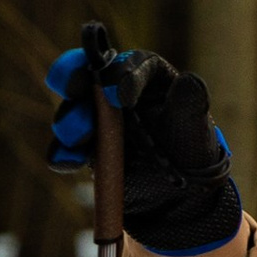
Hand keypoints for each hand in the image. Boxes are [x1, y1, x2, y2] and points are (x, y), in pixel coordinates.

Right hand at [43, 44, 243, 254]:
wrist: (182, 192)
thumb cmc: (191, 149)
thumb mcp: (194, 127)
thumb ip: (190, 103)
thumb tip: (189, 81)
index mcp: (146, 74)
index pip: (131, 63)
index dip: (121, 74)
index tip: (119, 93)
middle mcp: (116, 90)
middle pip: (89, 76)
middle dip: (74, 77)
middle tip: (70, 86)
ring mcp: (98, 118)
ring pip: (75, 111)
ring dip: (70, 120)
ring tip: (78, 134)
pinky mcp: (87, 148)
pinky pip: (68, 148)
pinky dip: (63, 153)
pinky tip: (65, 160)